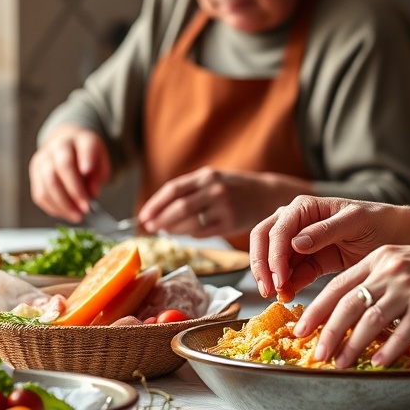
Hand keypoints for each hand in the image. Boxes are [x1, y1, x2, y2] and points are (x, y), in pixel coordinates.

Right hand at [29, 125, 110, 222]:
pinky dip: (53, 208)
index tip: (88, 171)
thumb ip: (98, 176)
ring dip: (63, 204)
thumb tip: (91, 193)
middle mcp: (58, 146)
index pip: (85, 146)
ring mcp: (43, 159)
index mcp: (80, 139)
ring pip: (47, 183)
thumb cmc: (87, 157)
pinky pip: (39, 194)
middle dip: (74, 191)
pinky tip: (65, 213)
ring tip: (77, 216)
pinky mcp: (34, 173)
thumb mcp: (101, 162)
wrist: (68, 146)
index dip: (86, 158)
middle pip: (62, 167)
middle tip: (85, 208)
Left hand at [138, 167, 313, 239]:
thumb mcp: (213, 178)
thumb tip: (158, 208)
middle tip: (149, 227)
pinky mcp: (230, 223)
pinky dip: (189, 234)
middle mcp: (215, 190)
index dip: (155, 203)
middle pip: (178, 207)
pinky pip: (202, 232)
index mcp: (207, 175)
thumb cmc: (233, 187)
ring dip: (172, 229)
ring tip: (165, 231)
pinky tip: (185, 232)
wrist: (266, 194)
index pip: (173, 189)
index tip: (144, 215)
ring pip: (189, 222)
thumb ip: (189, 189)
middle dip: (160, 219)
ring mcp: (223, 207)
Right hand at [249, 196, 405, 301]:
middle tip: (269, 289)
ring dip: (272, 278)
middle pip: (264, 240)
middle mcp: (296, 221)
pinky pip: (291, 273)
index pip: (277, 229)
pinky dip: (287, 285)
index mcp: (305, 207)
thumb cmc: (377, 221)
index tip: (279, 277)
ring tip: (278, 296)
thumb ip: (325, 230)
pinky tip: (289, 295)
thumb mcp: (355, 222)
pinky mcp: (309, 262)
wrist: (395, 237)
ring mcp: (300, 242)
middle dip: (263, 265)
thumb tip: (295, 243)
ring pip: (273, 259)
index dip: (273, 254)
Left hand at [298, 245, 409, 368]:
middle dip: (328, 332)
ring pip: (370, 320)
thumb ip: (378, 279)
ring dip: (352, 347)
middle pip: (348, 303)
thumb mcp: (406, 264)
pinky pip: (402, 333)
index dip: (316, 308)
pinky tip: (379, 364)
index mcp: (381, 257)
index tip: (302, 328)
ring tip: (339, 365)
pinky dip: (388, 351)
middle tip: (316, 353)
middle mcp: (392, 269)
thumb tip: (347, 311)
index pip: (339, 284)